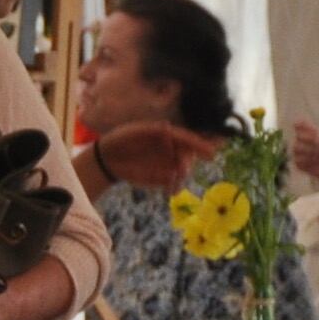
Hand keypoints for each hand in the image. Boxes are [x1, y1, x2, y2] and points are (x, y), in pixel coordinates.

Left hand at [89, 121, 217, 191]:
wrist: (108, 158)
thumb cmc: (122, 139)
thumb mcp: (137, 131)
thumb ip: (154, 131)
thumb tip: (169, 128)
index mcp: (169, 135)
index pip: (188, 140)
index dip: (199, 145)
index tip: (211, 153)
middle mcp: (172, 150)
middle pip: (188, 157)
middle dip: (187, 163)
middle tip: (182, 170)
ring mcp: (168, 165)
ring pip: (182, 172)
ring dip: (181, 178)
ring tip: (173, 185)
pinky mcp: (161, 179)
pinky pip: (172, 183)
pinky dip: (173, 187)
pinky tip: (170, 190)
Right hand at [286, 121, 318, 188]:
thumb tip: (318, 136)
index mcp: (313, 136)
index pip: (302, 126)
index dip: (300, 125)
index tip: (297, 124)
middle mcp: (305, 143)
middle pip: (298, 136)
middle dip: (309, 139)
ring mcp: (300, 154)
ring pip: (295, 147)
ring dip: (307, 151)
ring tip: (317, 156)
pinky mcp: (299, 164)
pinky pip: (296, 160)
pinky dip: (306, 161)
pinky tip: (313, 163)